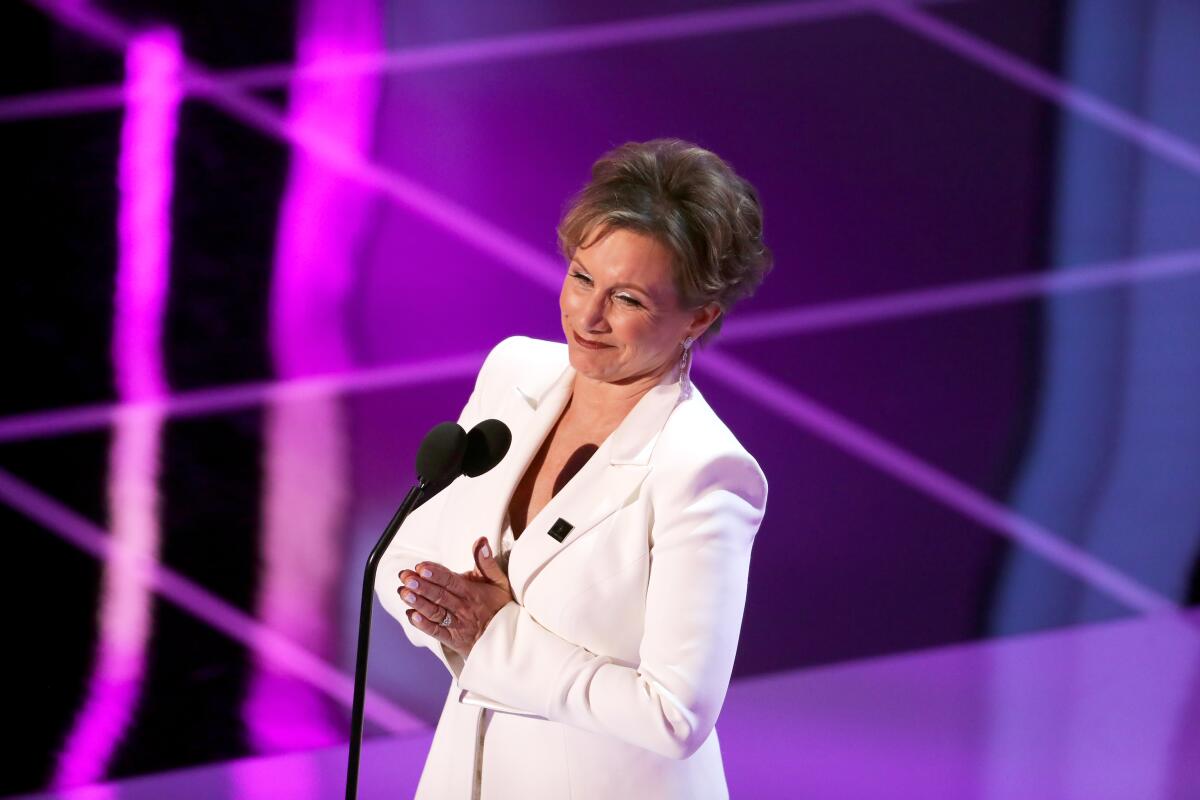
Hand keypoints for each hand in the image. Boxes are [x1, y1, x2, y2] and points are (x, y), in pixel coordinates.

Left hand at [397, 537, 512, 658]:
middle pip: (439, 595)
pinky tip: (411, 616)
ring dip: (418, 603)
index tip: (421, 567)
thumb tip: (481, 541)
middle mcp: (462, 607)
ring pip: (435, 612)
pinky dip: (423, 625)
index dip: (435, 574)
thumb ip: (487, 562)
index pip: (450, 580)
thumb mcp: (499, 582)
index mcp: (471, 591)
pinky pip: (436, 632)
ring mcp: (456, 624)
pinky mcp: (452, 639)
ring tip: (403, 593)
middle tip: (405, 577)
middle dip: (421, 585)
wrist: (507, 638)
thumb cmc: (501, 606)